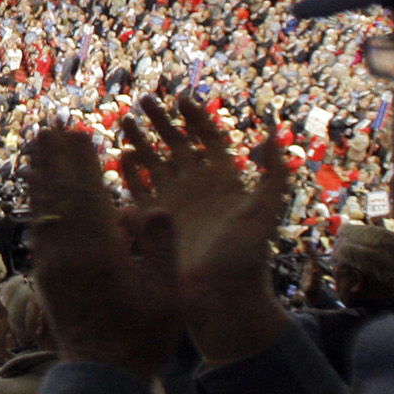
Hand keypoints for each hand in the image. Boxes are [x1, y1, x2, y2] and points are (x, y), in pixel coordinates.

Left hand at [22, 127, 176, 382]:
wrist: (102, 374)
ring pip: (42, 210)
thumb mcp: (165, 293)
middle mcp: (68, 253)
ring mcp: (51, 265)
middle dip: (55, 159)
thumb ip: (160, 247)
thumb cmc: (142, 336)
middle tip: (49, 127)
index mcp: (100, 252)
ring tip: (34, 149)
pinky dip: (35, 205)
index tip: (78, 132)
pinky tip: (35, 194)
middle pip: (58, 194)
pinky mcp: (44, 277)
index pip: (89, 194)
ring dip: (39, 176)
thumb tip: (153, 206)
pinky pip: (37, 231)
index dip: (83, 160)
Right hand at [118, 95, 291, 365]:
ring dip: (139, 141)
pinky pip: (138, 189)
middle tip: (144, 100)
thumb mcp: (266, 209)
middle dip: (161, 122)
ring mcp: (173, 202)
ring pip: (153, 163)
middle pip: (176, 145)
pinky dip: (129, 173)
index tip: (181, 99)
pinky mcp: (155, 219)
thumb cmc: (246, 254)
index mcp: (224, 181)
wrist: (221, 294)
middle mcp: (196, 187)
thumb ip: (274, 171)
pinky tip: (120, 157)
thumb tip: (272, 132)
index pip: (209, 139)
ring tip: (125, 121)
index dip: (196, 118)